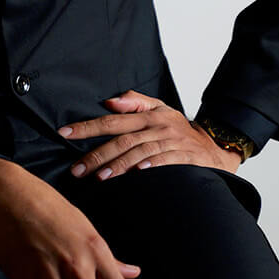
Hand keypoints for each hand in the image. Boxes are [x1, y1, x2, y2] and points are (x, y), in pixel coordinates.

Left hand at [60, 90, 239, 180]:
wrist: (213, 146)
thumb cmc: (179, 129)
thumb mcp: (159, 108)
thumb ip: (134, 102)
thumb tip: (109, 101)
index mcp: (147, 115)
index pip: (111, 120)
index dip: (88, 127)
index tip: (65, 133)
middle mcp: (156, 127)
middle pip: (121, 140)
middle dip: (96, 155)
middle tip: (76, 169)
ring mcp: (170, 142)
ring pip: (139, 152)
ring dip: (118, 165)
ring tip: (99, 177)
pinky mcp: (184, 157)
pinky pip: (165, 161)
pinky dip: (150, 166)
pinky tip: (136, 173)